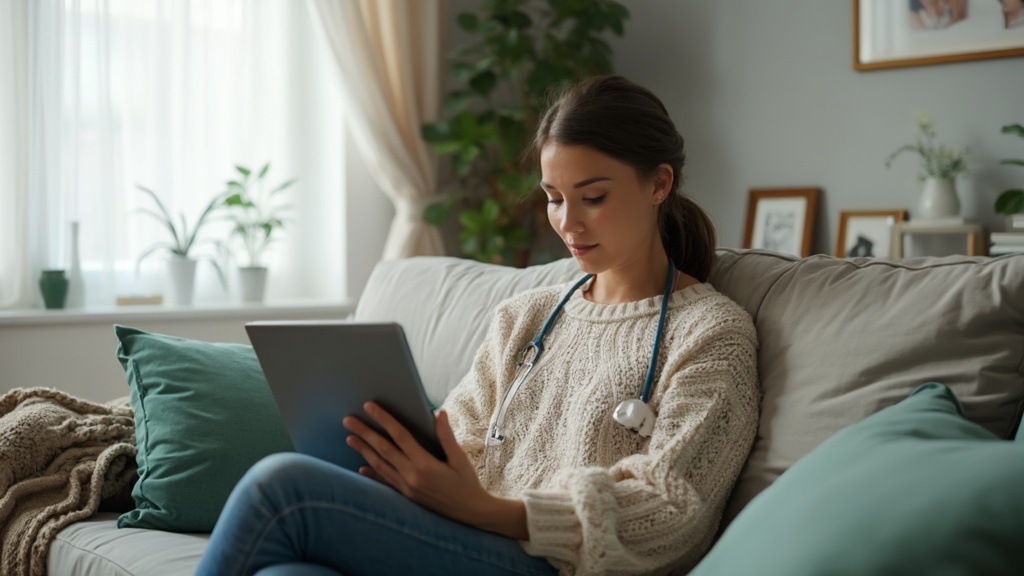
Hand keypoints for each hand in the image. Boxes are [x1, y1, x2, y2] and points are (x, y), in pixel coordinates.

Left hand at [343, 403, 528, 539]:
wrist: (470, 514)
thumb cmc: (467, 484)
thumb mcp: (460, 458)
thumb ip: (446, 436)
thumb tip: (439, 413)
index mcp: (425, 463)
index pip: (399, 436)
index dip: (383, 419)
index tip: (369, 406)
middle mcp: (411, 476)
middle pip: (383, 449)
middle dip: (364, 433)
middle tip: (348, 420)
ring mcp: (406, 488)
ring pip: (380, 465)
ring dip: (363, 450)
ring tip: (349, 438)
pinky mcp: (406, 496)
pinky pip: (384, 483)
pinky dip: (372, 474)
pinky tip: (361, 467)